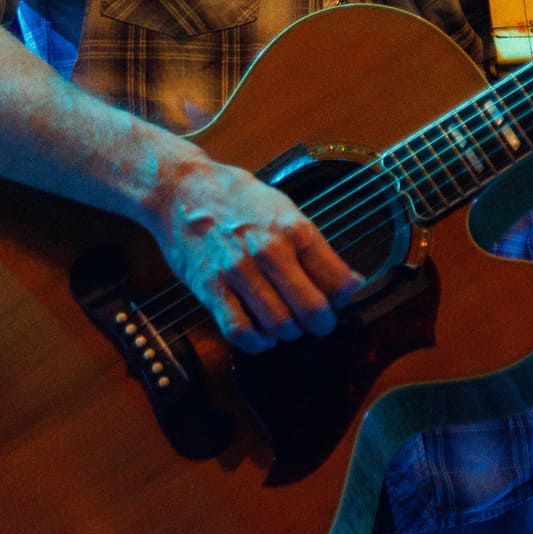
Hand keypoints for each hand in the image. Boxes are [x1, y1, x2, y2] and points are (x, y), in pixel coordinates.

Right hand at [145, 151, 363, 354]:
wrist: (182, 191)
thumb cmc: (237, 199)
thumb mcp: (284, 210)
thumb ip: (314, 246)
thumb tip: (349, 282)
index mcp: (295, 229)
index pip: (337, 281)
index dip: (343, 300)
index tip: (338, 301)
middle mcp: (270, 251)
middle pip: (311, 309)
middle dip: (321, 324)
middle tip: (318, 324)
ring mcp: (239, 271)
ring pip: (279, 324)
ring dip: (289, 333)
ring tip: (287, 326)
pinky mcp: (211, 288)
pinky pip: (239, 330)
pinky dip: (256, 342)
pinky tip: (261, 336)